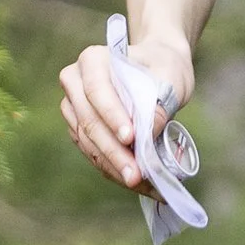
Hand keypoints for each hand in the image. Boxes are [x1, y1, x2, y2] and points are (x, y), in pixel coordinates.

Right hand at [59, 32, 193, 192]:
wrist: (159, 67)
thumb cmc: (164, 66)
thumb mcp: (171, 77)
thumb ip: (160, 102)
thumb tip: (146, 135)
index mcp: (93, 60)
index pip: (97, 91)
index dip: (112, 116)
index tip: (131, 138)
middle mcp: (75, 82)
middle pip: (90, 122)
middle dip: (114, 152)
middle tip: (136, 175)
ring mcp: (74, 107)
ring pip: (88, 143)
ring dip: (113, 166)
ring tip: (139, 184)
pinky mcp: (80, 129)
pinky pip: (93, 152)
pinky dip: (113, 168)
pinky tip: (135, 182)